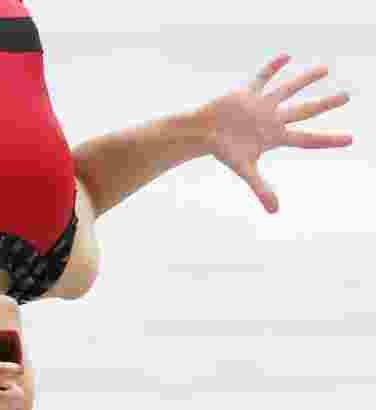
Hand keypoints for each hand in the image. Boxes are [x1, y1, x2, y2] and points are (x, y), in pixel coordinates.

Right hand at [196, 54, 353, 213]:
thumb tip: (276, 212)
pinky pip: (262, 78)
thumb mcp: (245, 169)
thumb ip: (261, 189)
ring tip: (325, 69)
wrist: (200, 134)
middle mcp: (271, 120)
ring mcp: (260, 106)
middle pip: (305, 111)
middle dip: (326, 104)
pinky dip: (273, 66)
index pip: (308, 139)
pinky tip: (287, 55)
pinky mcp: (246, 94)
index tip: (351, 139)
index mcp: (275, 137)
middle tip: (346, 97)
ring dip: (306, 79)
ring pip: (288, 90)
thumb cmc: (222, 151)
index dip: (329, 140)